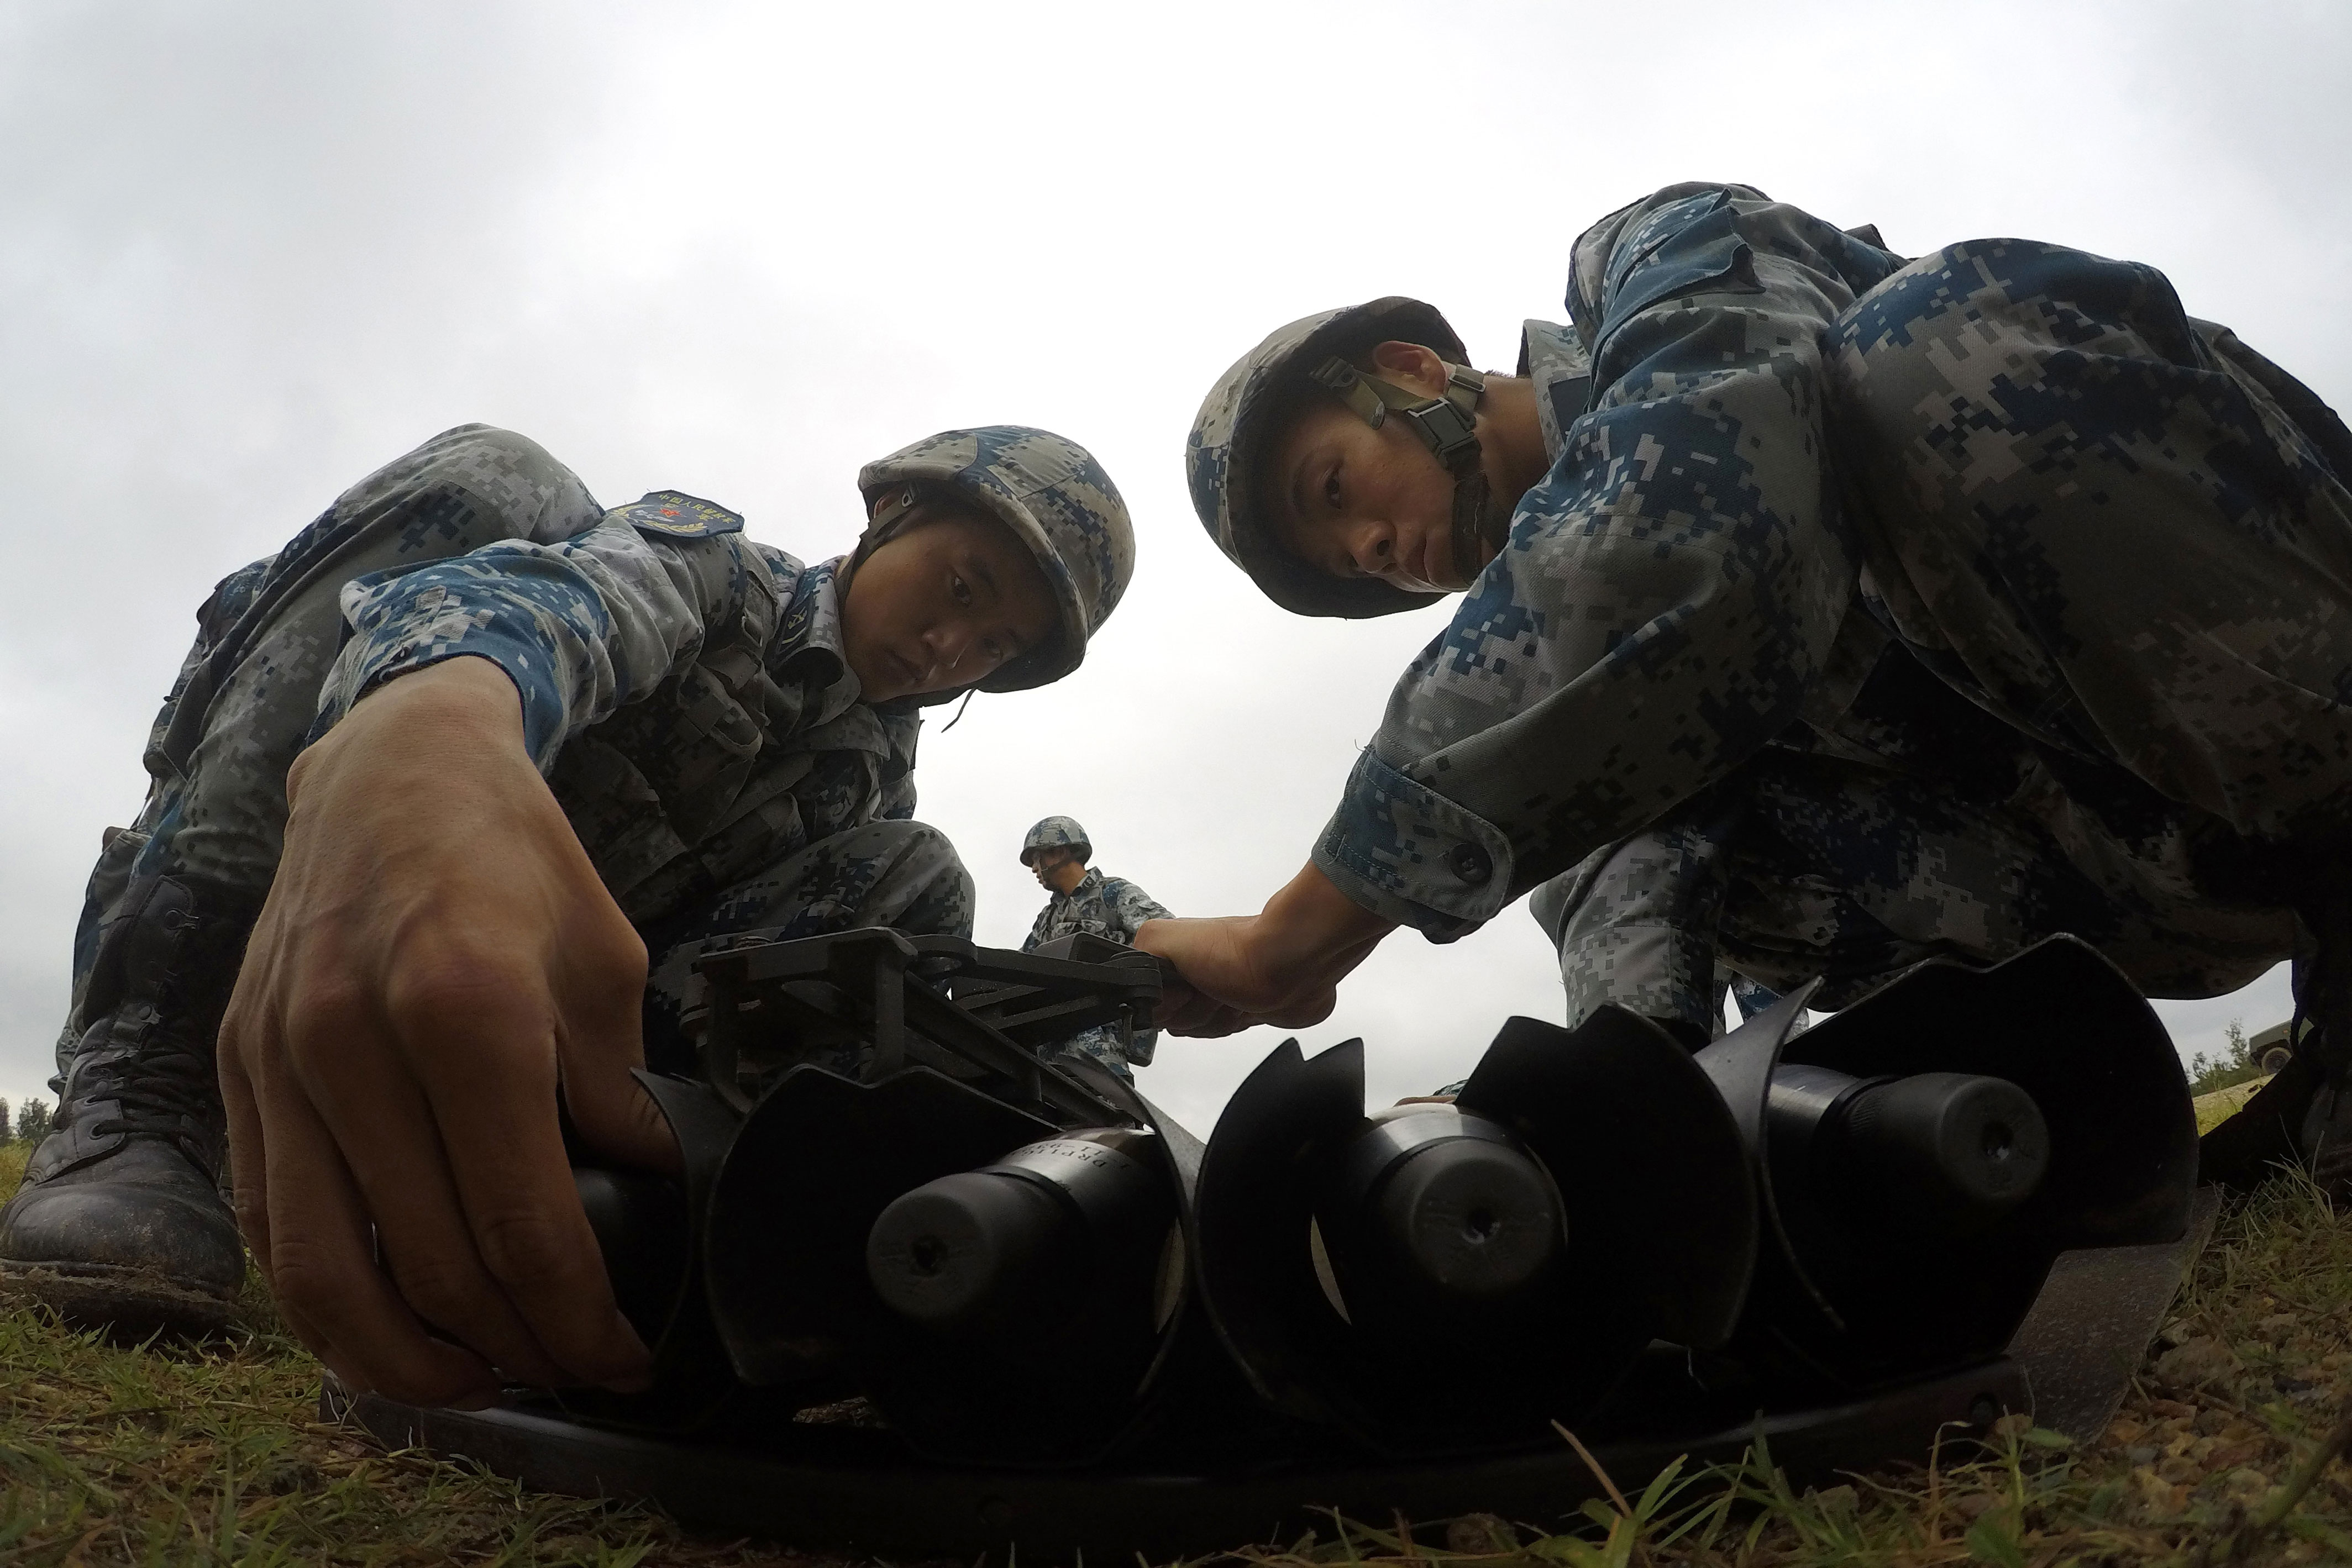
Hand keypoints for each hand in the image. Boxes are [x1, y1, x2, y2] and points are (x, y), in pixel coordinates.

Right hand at [217, 656, 676, 1408]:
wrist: (395, 766)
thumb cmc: (515, 856)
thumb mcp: (605, 959)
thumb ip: (614, 1086)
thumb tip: (634, 1183)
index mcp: (466, 1011)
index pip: (519, 1222)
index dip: (577, 1315)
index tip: (619, 1354)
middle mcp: (356, 1044)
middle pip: (427, 1264)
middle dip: (511, 1346)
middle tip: (566, 1370)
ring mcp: (281, 1060)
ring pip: (323, 1274)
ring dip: (404, 1357)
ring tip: (478, 1377)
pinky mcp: (238, 1068)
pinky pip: (268, 1223)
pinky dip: (324, 1299)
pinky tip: (389, 1322)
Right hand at [1134, 863, 1394, 1036]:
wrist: (1290, 962)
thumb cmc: (1232, 950)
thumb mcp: (1162, 940)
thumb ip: (1134, 960)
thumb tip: (1132, 993)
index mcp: (1173, 962)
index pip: (1148, 1005)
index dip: (1166, 1004)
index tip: (1183, 990)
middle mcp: (1194, 977)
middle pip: (1174, 1022)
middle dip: (1193, 1012)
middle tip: (1211, 989)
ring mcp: (1220, 995)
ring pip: (1201, 1030)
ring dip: (1218, 1017)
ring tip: (1232, 992)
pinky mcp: (1245, 1010)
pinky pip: (1228, 1034)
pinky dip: (1238, 1022)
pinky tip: (1248, 1004)